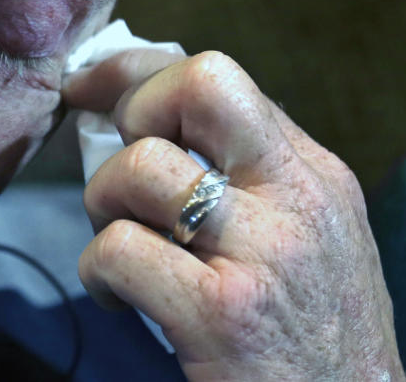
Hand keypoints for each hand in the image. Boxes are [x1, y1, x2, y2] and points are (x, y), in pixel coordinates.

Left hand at [63, 50, 404, 380]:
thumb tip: (154, 123)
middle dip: (130, 103)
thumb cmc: (314, 334)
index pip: (215, 76)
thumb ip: (246, 176)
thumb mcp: (305, 235)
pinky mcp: (223, 314)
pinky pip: (119, 249)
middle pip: (196, 84)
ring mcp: (263, 253)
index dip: (137, 72)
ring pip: (141, 166)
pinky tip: (117, 296)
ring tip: (118, 241)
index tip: (90, 87)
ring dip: (101, 201)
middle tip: (118, 155)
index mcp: (311, 173)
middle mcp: (297, 198)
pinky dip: (96, 270)